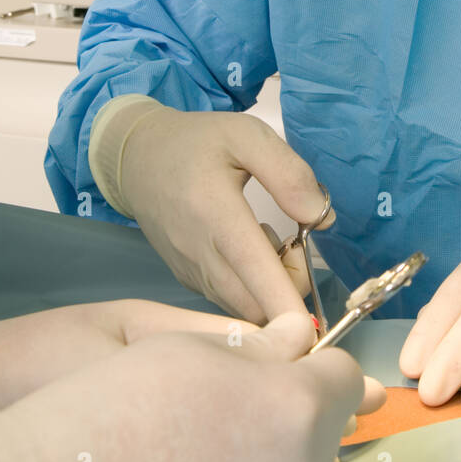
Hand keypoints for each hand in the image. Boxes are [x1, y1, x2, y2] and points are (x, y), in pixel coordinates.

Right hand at [0, 299, 384, 461]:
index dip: (322, 368)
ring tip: (199, 459)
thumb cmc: (104, 407)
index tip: (304, 367)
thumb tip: (301, 340)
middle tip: (235, 410)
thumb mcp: (180, 348)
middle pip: (320, 441)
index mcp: (291, 413)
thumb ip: (258, 344)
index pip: (345, 382)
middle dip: (293, 419)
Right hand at [99, 101, 335, 320]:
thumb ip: (288, 174)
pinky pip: (226, 301)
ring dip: (269, 292)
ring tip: (269, 245)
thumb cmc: (196, 143)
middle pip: (254, 308)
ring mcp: (191, 272)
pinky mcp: (187, 280)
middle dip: (288, 295)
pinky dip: (250, 290)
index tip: (315, 326)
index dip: (288, 308)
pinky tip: (247, 254)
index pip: (257, 275)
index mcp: (216, 214)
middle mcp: (199, 254)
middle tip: (292, 247)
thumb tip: (323, 218)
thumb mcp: (246, 135)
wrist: (138, 157)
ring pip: (241, 309)